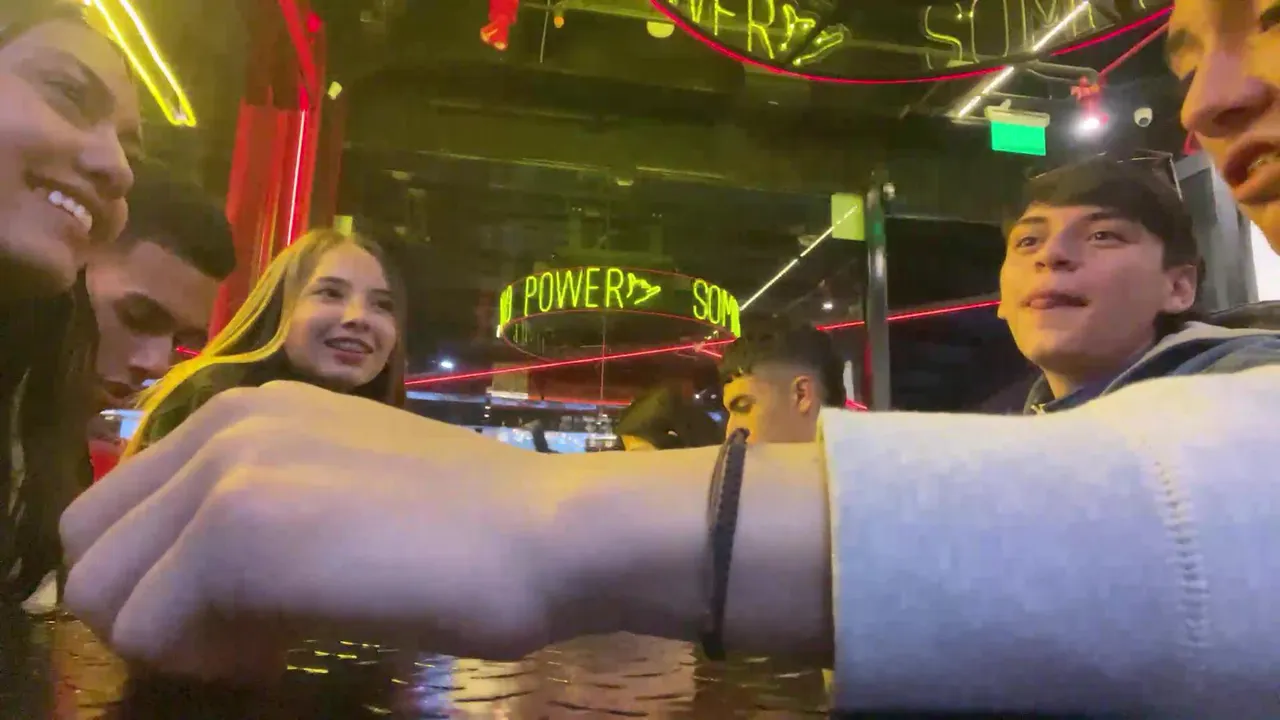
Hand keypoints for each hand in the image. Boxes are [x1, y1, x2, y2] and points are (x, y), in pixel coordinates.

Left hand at [61, 381, 559, 678]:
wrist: (548, 533)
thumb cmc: (473, 525)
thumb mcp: (348, 488)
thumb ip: (266, 505)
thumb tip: (201, 577)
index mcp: (247, 410)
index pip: (122, 508)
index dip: (163, 578)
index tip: (244, 610)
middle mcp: (222, 422)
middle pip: (92, 546)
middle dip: (150, 608)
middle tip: (244, 635)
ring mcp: (226, 472)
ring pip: (103, 591)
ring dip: (172, 637)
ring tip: (267, 641)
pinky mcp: (237, 533)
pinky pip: (148, 632)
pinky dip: (205, 661)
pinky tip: (288, 648)